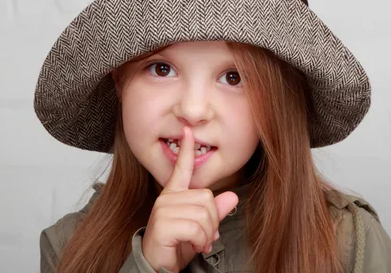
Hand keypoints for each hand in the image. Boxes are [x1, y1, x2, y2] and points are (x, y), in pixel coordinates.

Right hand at [141, 127, 238, 272]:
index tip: (188, 131)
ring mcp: (163, 209)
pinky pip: (196, 227)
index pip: (182, 168)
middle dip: (212, 221)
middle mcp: (167, 198)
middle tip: (203, 236)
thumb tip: (233, 197)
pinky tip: (193, 246)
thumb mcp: (200, 228)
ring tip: (197, 242)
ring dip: (206, 234)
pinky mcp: (163, 223)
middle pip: (207, 198)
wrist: (158, 266)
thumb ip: (215, 212)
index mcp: (174, 194)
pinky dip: (200, 241)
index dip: (187, 149)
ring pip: (203, 214)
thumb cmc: (176, 245)